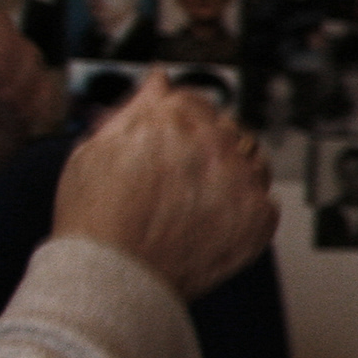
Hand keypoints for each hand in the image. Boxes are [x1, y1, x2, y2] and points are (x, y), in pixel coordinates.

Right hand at [55, 73, 276, 301]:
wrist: (113, 277)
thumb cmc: (95, 217)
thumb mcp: (96, 148)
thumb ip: (137, 107)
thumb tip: (159, 79)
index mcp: (176, 118)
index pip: (195, 101)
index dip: (180, 121)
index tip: (171, 141)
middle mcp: (216, 143)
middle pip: (226, 130)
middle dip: (207, 146)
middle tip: (179, 178)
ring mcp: (242, 181)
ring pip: (251, 162)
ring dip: (232, 174)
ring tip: (195, 203)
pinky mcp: (259, 217)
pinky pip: (262, 202)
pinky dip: (243, 211)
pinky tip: (210, 223)